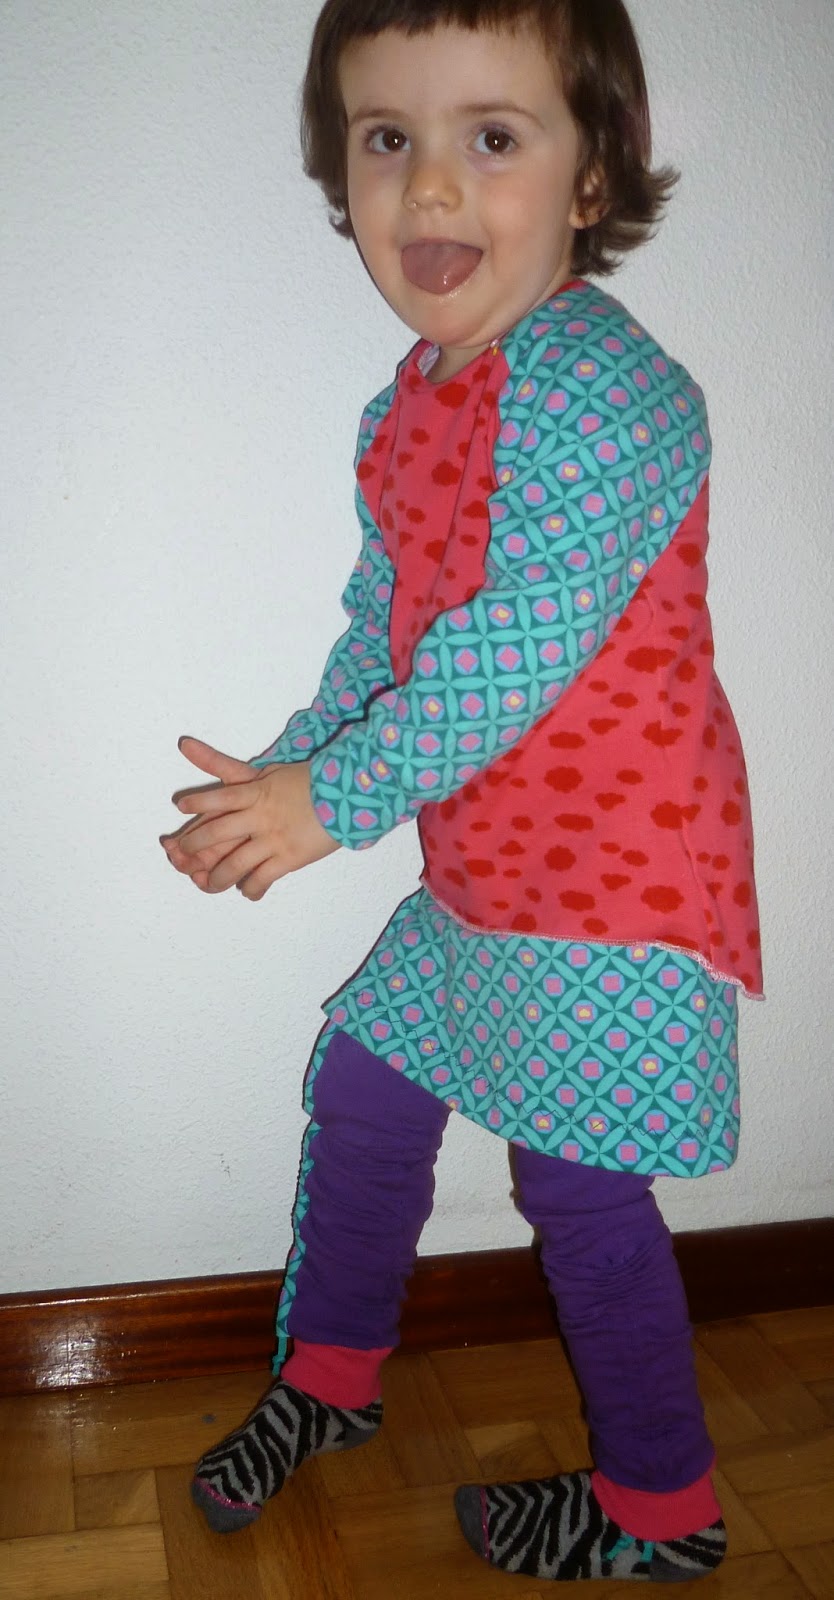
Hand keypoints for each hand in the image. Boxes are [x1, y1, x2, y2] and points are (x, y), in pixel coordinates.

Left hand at [161, 736, 338, 899]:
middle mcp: (260, 817)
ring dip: (217, 877)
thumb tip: (188, 746)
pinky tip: (245, 890)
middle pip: (218, 834)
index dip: (198, 801)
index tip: (181, 806)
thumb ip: (232, 767)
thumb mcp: (269, 770)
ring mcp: (274, 840)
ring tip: (208, 883)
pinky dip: (250, 888)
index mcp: (257, 793)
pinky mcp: (289, 859)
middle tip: (182, 854)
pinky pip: (262, 879)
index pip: (220, 797)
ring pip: (236, 864)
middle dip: (195, 846)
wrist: (349, 797)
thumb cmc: (308, 782)